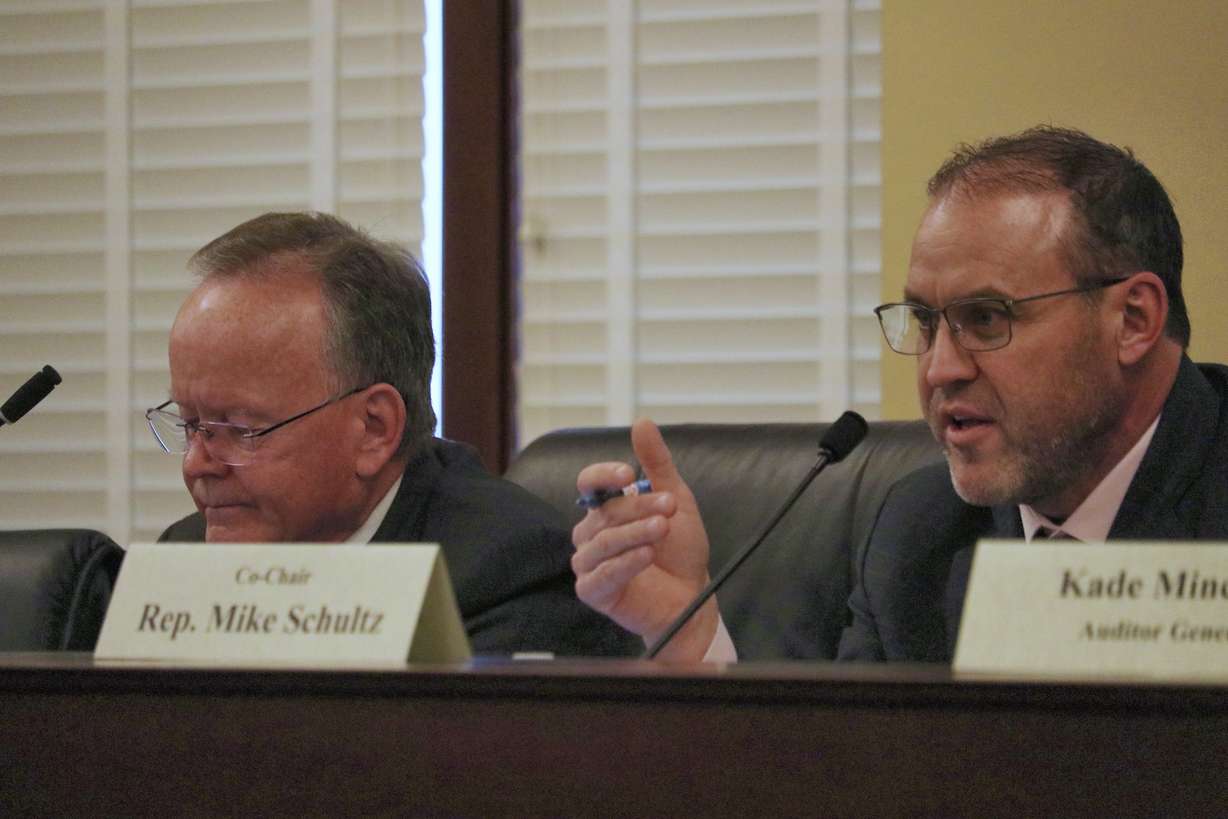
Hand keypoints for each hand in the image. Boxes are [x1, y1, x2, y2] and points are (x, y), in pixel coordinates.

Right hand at [571, 418, 717, 660]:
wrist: (693, 596)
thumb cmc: (680, 550)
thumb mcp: (674, 498)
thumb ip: (656, 463)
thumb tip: (642, 422)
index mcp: (605, 508)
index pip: (589, 483)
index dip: (604, 475)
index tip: (630, 475)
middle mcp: (591, 533)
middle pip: (603, 512)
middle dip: (638, 507)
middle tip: (669, 508)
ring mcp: (589, 563)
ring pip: (603, 541)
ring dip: (635, 533)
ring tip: (663, 528)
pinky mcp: (593, 591)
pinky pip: (601, 574)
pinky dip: (625, 563)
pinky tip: (647, 555)